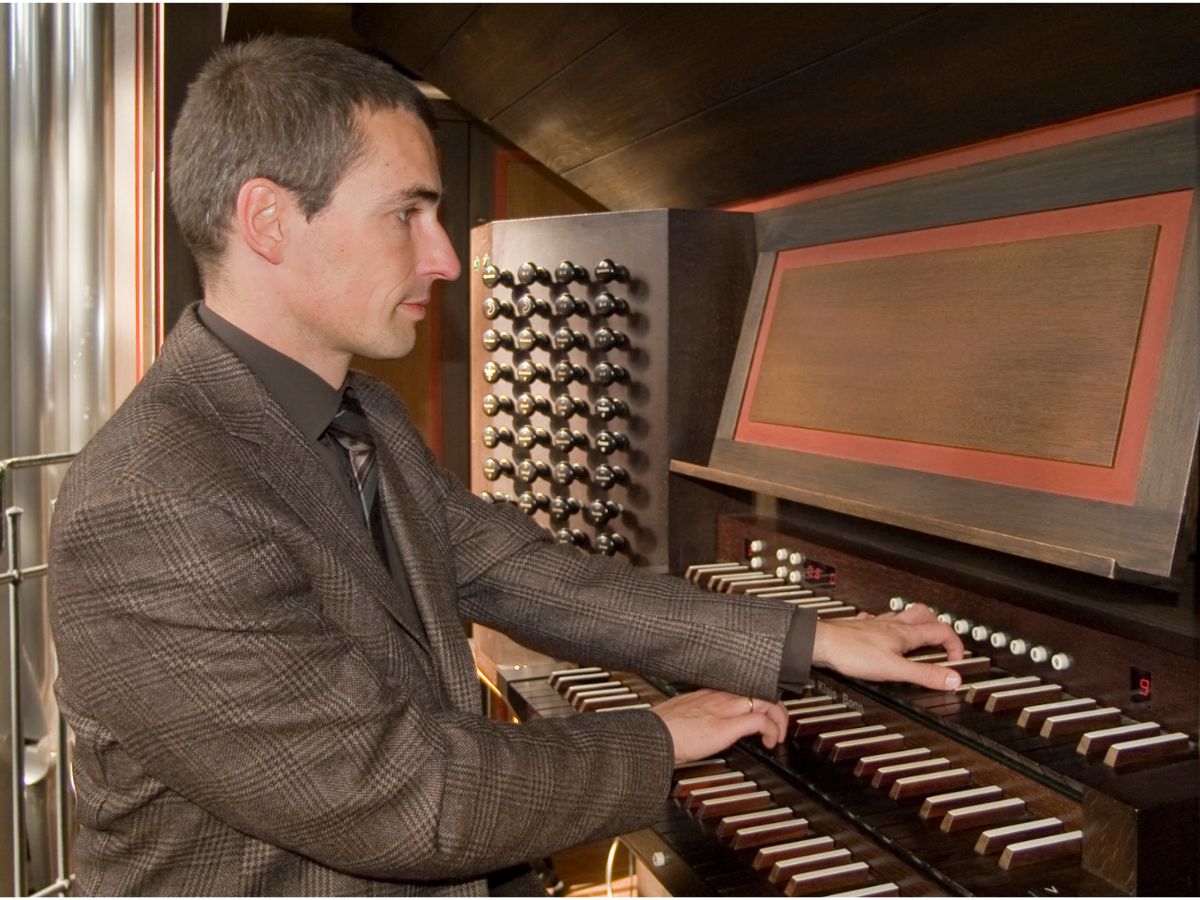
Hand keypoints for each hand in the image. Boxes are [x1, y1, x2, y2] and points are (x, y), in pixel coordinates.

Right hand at [652, 689, 787, 764]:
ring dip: (780, 718)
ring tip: (779, 734)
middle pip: (760, 690)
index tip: (763, 710)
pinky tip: (770, 742)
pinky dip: (773, 731)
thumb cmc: (662, 728)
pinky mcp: (727, 726)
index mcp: (709, 692)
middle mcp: (720, 695)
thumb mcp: (682, 713)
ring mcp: (725, 709)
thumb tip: (703, 724)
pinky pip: (761, 722)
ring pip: (766, 701)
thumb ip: (697, 713)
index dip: (759, 697)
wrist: (654, 735)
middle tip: (779, 723)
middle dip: (777, 707)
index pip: (743, 686)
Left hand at [811, 603, 963, 690]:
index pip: (941, 631)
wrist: (821, 642)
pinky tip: (882, 632)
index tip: (957, 659)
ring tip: (918, 634)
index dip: (955, 645)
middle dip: (938, 625)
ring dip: (915, 623)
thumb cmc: (851, 652)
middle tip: (942, 640)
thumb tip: (952, 679)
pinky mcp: (861, 628)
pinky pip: (878, 620)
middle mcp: (892, 625)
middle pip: (924, 614)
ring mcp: (876, 624)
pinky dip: (887, 625)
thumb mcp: (894, 669)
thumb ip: (924, 674)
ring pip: (902, 616)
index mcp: (905, 634)